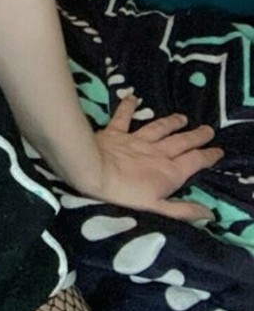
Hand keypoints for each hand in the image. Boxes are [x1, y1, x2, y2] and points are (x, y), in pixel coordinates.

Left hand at [91, 94, 222, 222]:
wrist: (92, 171)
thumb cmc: (124, 195)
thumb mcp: (157, 209)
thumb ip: (183, 210)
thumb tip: (209, 213)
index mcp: (169, 171)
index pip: (195, 161)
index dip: (208, 156)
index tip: (218, 150)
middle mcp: (156, 152)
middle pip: (181, 142)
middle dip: (196, 136)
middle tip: (208, 129)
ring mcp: (136, 141)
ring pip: (158, 128)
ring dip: (171, 122)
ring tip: (182, 117)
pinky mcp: (115, 133)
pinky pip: (123, 117)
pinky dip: (128, 107)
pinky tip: (132, 97)